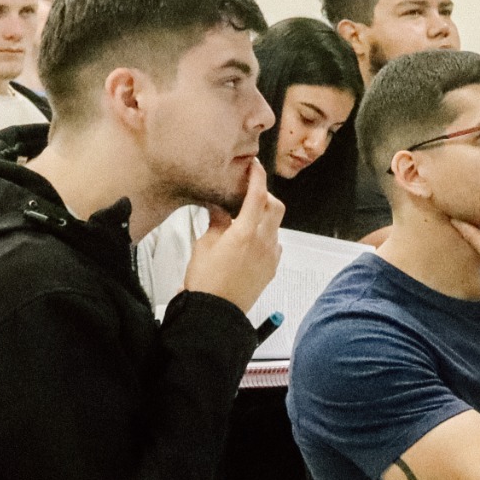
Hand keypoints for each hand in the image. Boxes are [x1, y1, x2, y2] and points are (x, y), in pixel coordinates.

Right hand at [184, 161, 284, 312]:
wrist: (215, 313)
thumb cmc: (206, 282)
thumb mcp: (204, 245)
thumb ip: (217, 221)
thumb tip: (220, 207)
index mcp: (246, 232)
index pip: (258, 194)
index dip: (257, 176)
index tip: (255, 166)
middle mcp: (264, 241)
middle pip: (275, 206)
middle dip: (264, 196)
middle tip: (248, 195)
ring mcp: (271, 255)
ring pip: (276, 225)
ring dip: (264, 217)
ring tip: (243, 221)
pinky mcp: (272, 268)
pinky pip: (274, 243)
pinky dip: (265, 235)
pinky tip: (249, 241)